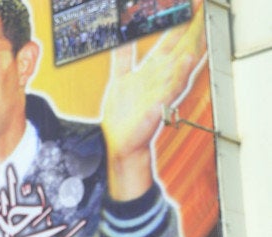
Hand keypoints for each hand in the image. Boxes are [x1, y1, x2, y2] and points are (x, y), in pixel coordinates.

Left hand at [100, 0, 205, 199]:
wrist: (119, 140)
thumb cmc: (123, 114)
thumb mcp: (120, 78)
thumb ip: (123, 57)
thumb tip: (121, 38)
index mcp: (152, 70)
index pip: (169, 41)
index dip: (178, 22)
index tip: (187, 4)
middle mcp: (159, 78)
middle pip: (179, 47)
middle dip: (190, 27)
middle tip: (200, 6)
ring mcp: (160, 91)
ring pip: (178, 64)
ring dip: (188, 45)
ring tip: (197, 26)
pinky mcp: (156, 106)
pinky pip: (169, 88)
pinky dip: (176, 75)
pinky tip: (183, 62)